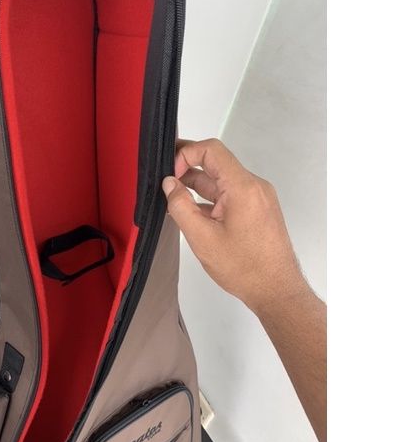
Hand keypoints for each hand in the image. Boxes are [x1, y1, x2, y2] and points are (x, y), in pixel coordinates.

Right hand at [162, 138, 307, 316]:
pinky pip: (229, 195)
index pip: (211, 150)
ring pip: (221, 181)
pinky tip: (192, 212)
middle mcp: (254, 186)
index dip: (186, 154)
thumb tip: (169, 183)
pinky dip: (209, 199)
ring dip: (197, 186)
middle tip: (164, 179)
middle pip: (216, 164)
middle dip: (187, 168)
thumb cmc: (244, 267)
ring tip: (173, 198)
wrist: (276, 291)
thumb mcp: (202, 237)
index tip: (170, 174)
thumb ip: (180, 206)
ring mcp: (257, 198)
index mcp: (243, 187)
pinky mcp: (257, 210)